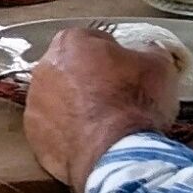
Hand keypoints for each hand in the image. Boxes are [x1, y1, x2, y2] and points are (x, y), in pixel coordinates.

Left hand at [22, 25, 181, 192]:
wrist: (115, 152)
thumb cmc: (135, 103)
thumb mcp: (158, 66)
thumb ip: (149, 53)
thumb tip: (148, 53)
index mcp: (71, 43)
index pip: (93, 40)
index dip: (113, 55)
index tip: (126, 70)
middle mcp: (44, 68)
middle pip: (70, 69)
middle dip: (89, 80)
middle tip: (115, 98)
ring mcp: (34, 103)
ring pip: (58, 99)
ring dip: (76, 107)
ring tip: (103, 124)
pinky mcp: (34, 135)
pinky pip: (53, 129)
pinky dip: (68, 133)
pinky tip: (90, 142)